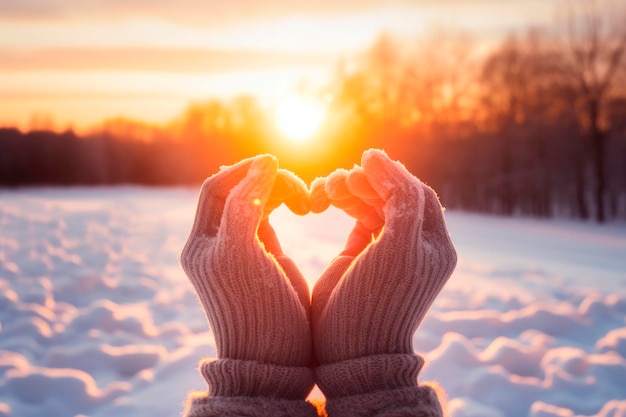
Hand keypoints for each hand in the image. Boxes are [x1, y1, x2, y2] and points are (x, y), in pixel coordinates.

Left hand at [181, 155, 311, 366]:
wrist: (276, 357)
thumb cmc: (258, 309)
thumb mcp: (243, 253)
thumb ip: (247, 205)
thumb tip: (265, 162)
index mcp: (201, 243)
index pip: (216, 189)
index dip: (243, 171)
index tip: (275, 164)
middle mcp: (216, 243)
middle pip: (237, 191)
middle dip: (266, 181)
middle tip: (299, 189)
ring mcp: (241, 248)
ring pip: (255, 200)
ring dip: (280, 190)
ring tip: (306, 201)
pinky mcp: (264, 254)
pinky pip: (269, 214)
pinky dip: (286, 203)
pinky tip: (304, 207)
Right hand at [311, 149, 456, 365]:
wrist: (349, 349)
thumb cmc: (376, 302)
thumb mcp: (397, 248)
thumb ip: (399, 201)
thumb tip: (379, 160)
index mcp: (434, 245)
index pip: (417, 194)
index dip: (392, 174)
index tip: (365, 160)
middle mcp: (415, 244)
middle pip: (394, 195)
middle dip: (367, 182)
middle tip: (341, 179)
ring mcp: (387, 248)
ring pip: (373, 202)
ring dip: (351, 190)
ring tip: (326, 188)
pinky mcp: (362, 252)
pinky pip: (358, 216)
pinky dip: (343, 204)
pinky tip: (324, 199)